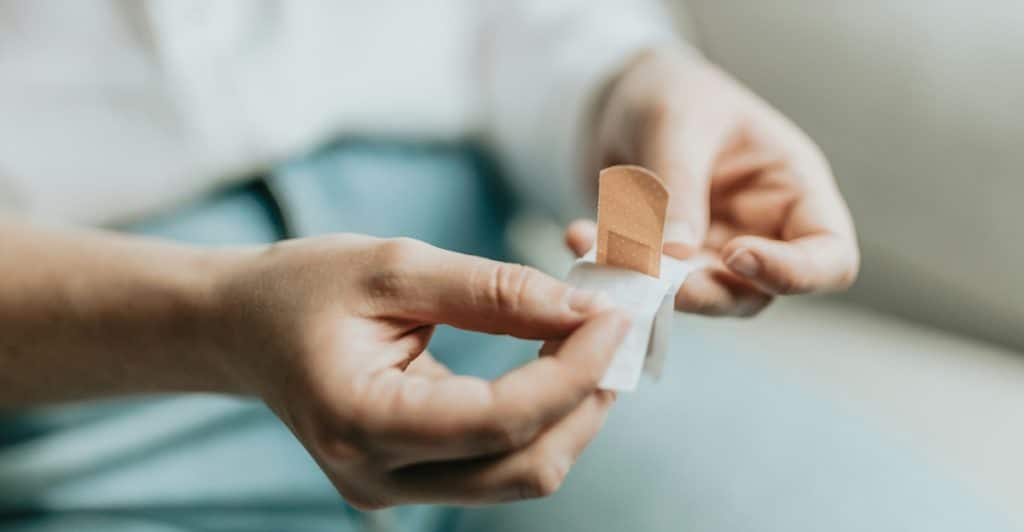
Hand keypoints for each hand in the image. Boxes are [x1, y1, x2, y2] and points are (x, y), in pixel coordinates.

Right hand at [211, 235, 628, 507]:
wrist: (243, 327)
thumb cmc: (303, 287)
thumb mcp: (395, 268)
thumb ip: (493, 291)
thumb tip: (583, 309)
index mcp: (360, 421)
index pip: (497, 421)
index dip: (571, 372)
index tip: (612, 317)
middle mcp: (378, 478)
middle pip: (523, 468)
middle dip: (585, 401)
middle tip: (614, 332)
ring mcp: (393, 491)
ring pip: (520, 475)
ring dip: (571, 414)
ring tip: (592, 346)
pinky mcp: (410, 482)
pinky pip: (498, 465)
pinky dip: (541, 420)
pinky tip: (555, 369)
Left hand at [569, 48, 858, 315]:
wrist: (618, 95)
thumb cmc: (671, 91)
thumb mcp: (677, 124)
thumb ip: (678, 189)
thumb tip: (676, 260)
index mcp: (793, 190)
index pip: (829, 258)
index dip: (793, 273)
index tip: (736, 255)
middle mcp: (761, 231)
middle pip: (755, 293)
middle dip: (701, 292)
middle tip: (649, 276)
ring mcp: (712, 253)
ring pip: (694, 298)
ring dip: (644, 282)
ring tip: (593, 243)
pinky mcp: (665, 264)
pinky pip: (642, 282)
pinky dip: (609, 267)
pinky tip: (576, 234)